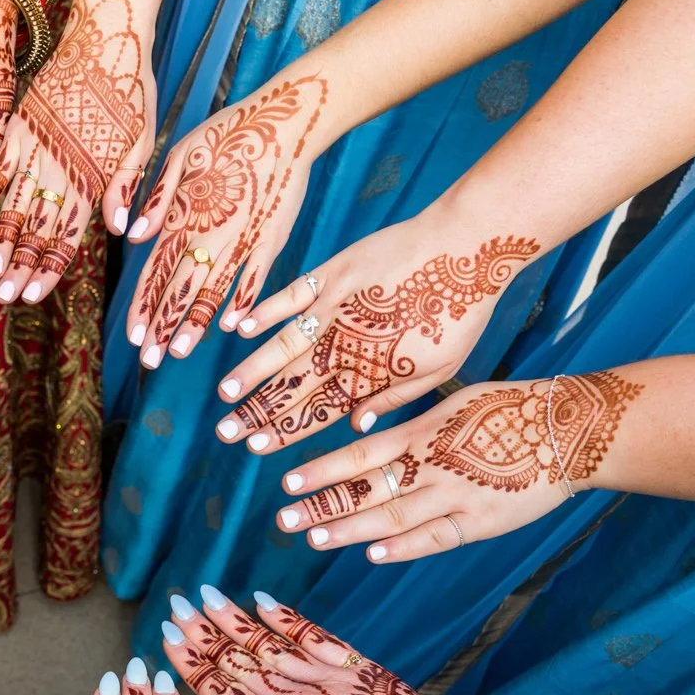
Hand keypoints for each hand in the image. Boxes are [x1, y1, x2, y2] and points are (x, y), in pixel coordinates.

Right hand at [0, 0, 152, 303]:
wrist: (107, 38)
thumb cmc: (133, 92)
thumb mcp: (144, 141)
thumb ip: (125, 186)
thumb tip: (119, 231)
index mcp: (92, 176)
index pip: (67, 234)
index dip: (50, 268)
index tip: (34, 295)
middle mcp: (60, 166)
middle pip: (37, 228)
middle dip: (21, 266)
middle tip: (5, 297)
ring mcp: (36, 146)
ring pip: (14, 202)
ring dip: (2, 240)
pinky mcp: (19, 125)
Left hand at [124, 70, 327, 364]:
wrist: (282, 123)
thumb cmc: (227, 134)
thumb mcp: (179, 155)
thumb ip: (156, 199)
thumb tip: (133, 237)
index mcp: (183, 216)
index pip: (155, 271)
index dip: (144, 306)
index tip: (133, 337)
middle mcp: (208, 233)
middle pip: (179, 289)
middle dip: (162, 327)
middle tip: (149, 361)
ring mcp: (242, 239)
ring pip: (212, 290)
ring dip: (194, 324)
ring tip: (179, 352)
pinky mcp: (271, 239)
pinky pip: (254, 278)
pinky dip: (242, 303)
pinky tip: (229, 327)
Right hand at [213, 217, 542, 455]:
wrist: (469, 246)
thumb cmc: (460, 311)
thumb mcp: (440, 368)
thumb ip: (394, 400)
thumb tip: (355, 427)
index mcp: (373, 373)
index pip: (319, 410)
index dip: (285, 431)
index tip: (255, 448)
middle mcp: (348, 345)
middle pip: (294, 386)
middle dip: (258, 412)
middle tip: (225, 432)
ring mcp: (337, 307)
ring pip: (285, 346)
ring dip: (253, 371)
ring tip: (226, 393)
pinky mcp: (335, 273)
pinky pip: (292, 295)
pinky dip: (266, 311)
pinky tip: (239, 329)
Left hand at [275, 371, 643, 562]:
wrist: (569, 430)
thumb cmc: (509, 407)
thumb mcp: (454, 399)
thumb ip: (410, 419)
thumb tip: (365, 423)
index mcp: (424, 433)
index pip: (361, 454)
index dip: (323, 470)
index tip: (288, 482)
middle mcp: (433, 466)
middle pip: (368, 490)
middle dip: (323, 505)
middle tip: (284, 520)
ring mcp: (456, 497)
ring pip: (393, 518)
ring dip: (351, 530)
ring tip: (315, 538)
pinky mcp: (481, 522)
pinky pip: (436, 538)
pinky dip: (404, 547)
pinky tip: (374, 554)